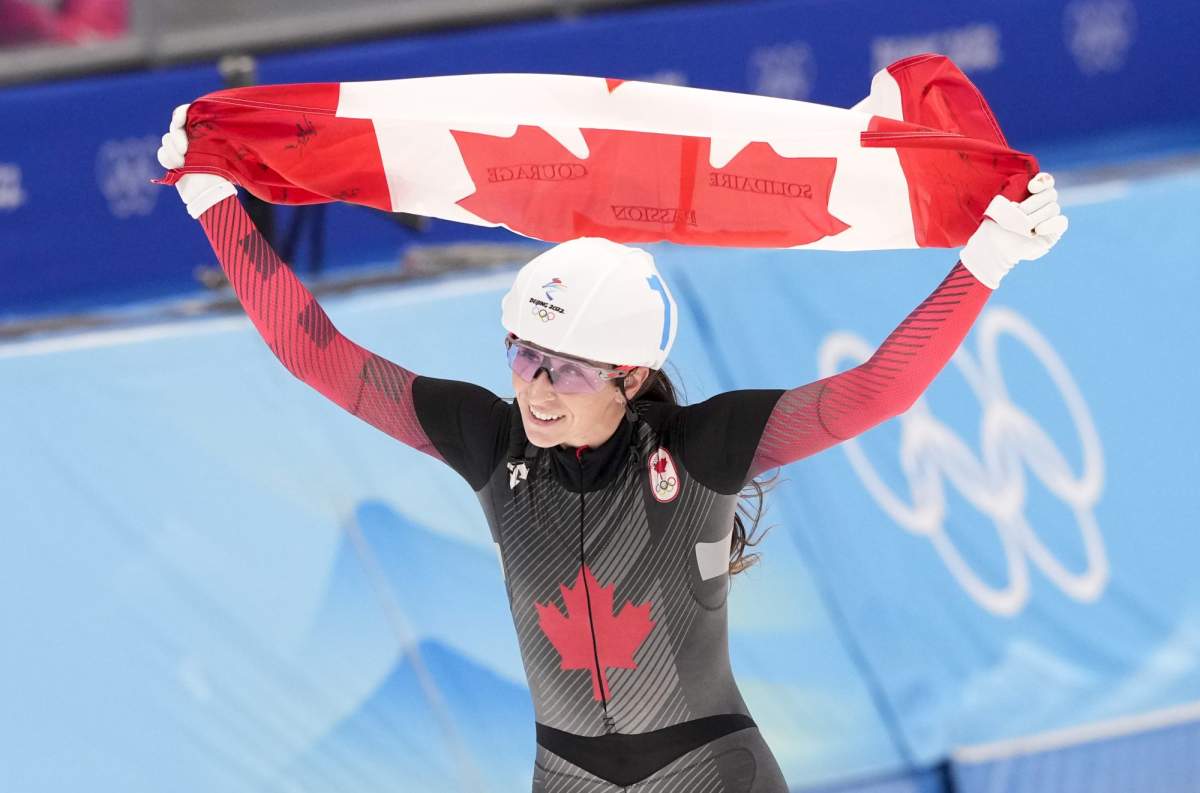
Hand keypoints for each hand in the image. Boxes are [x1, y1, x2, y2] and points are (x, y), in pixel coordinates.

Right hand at [156, 103, 236, 218]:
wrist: (211, 194)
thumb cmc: (221, 172)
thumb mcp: (219, 149)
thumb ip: (205, 133)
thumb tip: (194, 118)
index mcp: (204, 130)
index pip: (188, 112)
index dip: (181, 113)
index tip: (179, 120)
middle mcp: (192, 137)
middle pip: (174, 127)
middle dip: (177, 137)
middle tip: (185, 151)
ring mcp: (182, 148)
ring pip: (166, 140)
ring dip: (172, 152)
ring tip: (183, 164)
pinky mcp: (173, 160)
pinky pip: (162, 153)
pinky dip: (167, 160)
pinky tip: (177, 167)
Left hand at [959, 172, 1068, 287]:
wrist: (996, 248)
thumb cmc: (996, 226)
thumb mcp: (999, 208)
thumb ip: (1010, 196)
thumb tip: (1017, 198)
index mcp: (1032, 194)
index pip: (1046, 181)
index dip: (1043, 181)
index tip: (1031, 186)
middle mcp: (1044, 204)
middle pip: (1051, 194)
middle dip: (1034, 202)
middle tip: (1020, 211)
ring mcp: (1050, 217)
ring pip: (1053, 208)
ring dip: (1037, 215)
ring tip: (1023, 224)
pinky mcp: (1055, 231)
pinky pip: (1061, 222)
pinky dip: (1051, 224)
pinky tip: (1038, 229)